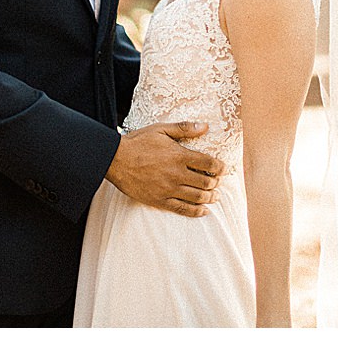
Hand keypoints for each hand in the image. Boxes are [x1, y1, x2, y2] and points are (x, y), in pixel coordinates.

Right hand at [105, 121, 225, 217]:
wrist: (116, 160)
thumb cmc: (138, 142)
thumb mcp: (161, 129)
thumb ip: (184, 128)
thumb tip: (205, 126)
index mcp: (179, 155)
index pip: (208, 163)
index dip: (219, 167)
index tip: (222, 168)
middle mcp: (177, 174)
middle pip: (205, 182)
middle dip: (215, 183)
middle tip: (217, 182)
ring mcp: (168, 189)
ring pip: (197, 197)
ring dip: (209, 197)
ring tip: (215, 196)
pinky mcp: (159, 200)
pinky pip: (182, 209)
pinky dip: (196, 211)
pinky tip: (203, 211)